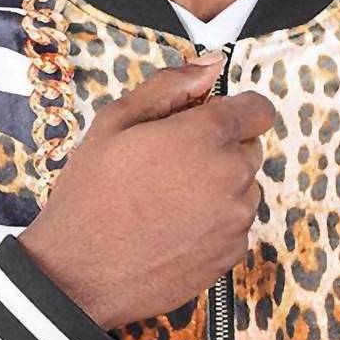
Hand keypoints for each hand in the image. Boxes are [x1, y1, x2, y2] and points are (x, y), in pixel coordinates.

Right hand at [18, 55, 276, 330]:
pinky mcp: (230, 256)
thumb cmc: (92, 195)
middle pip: (250, 150)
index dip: (234, 111)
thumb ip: (169, 87)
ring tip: (170, 202)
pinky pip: (236, 228)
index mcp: (208, 135)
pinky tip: (175, 230)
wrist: (81, 275)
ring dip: (220, 190)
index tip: (208, 122)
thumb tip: (210, 65)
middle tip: (172, 167)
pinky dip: (215, 225)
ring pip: (245, 191)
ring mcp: (236, 221)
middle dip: (222, 150)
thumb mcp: (114, 122)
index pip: (258, 110)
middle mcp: (233, 176)